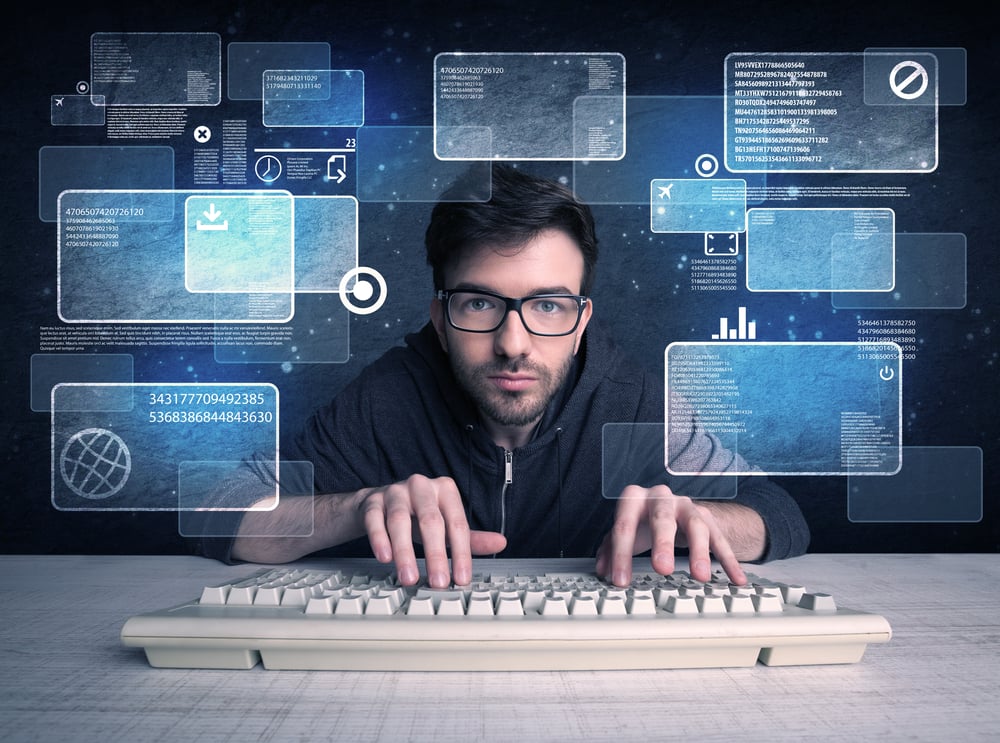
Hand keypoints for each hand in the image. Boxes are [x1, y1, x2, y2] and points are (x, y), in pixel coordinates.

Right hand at [359, 474, 506, 587]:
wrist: (378, 503)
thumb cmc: (417, 515)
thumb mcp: (444, 524)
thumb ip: (470, 537)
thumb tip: (501, 543)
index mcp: (445, 490)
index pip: (457, 523)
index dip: (461, 553)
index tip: (462, 579)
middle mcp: (421, 486)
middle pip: (431, 521)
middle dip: (436, 555)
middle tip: (438, 583)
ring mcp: (395, 491)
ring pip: (400, 520)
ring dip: (405, 552)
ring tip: (409, 578)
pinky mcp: (372, 500)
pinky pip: (375, 519)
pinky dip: (379, 539)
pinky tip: (385, 558)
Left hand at [595, 484, 747, 586]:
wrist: (671, 505)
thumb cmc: (642, 520)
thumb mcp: (624, 531)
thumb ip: (610, 549)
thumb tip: (603, 571)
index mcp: (634, 499)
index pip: (625, 525)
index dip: (621, 554)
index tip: (620, 580)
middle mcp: (662, 498)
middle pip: (662, 518)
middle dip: (663, 543)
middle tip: (662, 568)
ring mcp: (687, 507)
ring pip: (696, 525)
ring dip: (700, 552)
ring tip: (701, 577)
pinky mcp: (709, 518)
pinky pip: (721, 540)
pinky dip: (729, 561)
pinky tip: (736, 579)